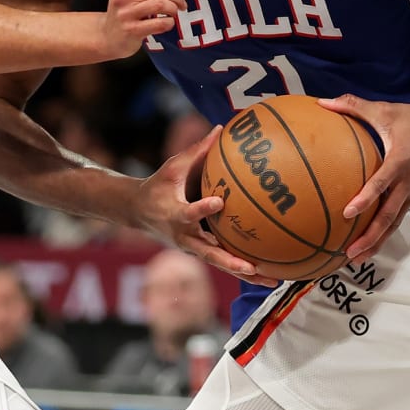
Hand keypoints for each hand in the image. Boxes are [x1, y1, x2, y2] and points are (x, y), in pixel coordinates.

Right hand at [103, 0, 184, 58]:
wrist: (107, 38)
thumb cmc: (123, 14)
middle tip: (181, 4)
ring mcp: (126, 14)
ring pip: (161, 4)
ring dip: (173, 9)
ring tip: (174, 13)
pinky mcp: (132, 30)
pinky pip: (160, 23)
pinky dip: (169, 23)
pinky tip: (167, 24)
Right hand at [135, 122, 278, 287]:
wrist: (138, 213)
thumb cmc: (157, 186)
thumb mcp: (172, 167)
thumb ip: (196, 150)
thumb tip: (220, 128)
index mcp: (175, 214)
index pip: (190, 213)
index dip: (203, 209)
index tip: (219, 202)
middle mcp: (185, 237)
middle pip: (210, 253)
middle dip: (232, 262)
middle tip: (253, 267)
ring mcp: (192, 248)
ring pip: (220, 264)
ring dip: (244, 274)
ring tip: (272, 281)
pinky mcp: (199, 252)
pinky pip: (222, 262)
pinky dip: (242, 270)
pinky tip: (267, 275)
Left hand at [317, 95, 409, 262]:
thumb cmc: (409, 117)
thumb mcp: (381, 109)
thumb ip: (351, 105)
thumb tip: (322, 101)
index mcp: (399, 161)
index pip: (380, 184)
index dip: (365, 200)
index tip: (347, 213)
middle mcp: (409, 182)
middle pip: (389, 216)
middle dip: (370, 237)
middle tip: (350, 253)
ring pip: (395, 222)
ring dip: (377, 241)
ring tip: (356, 257)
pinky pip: (399, 215)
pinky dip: (385, 230)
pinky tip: (369, 240)